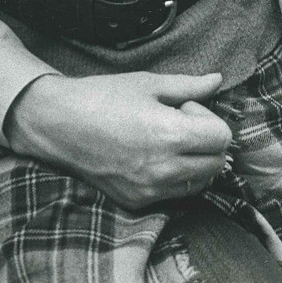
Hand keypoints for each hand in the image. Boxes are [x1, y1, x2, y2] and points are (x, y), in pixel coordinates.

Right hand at [6, 71, 232, 209]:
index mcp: (169, 135)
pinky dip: (176, 177)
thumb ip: (189, 86)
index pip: (222, 139)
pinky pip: (174, 194)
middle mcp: (163, 169)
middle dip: (207, 142)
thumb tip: (218, 81)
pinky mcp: (136, 201)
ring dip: (195, 162)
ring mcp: (149, 190)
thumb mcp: (149, 83)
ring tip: (167, 140)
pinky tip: (153, 155)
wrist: (59, 125)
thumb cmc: (104, 97)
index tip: (187, 109)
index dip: (210, 119)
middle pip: (216, 164)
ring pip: (199, 183)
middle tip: (179, 123)